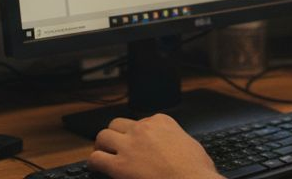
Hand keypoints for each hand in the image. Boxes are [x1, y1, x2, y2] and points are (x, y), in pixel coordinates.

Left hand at [87, 114, 220, 178]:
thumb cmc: (197, 171)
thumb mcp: (191, 145)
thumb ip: (177, 140)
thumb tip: (174, 147)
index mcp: (162, 122)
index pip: (142, 121)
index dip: (138, 135)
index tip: (139, 145)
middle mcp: (143, 129)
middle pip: (118, 124)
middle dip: (116, 135)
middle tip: (115, 147)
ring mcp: (130, 146)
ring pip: (103, 136)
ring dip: (102, 146)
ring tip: (103, 155)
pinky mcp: (119, 166)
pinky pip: (96, 158)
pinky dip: (94, 163)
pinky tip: (97, 169)